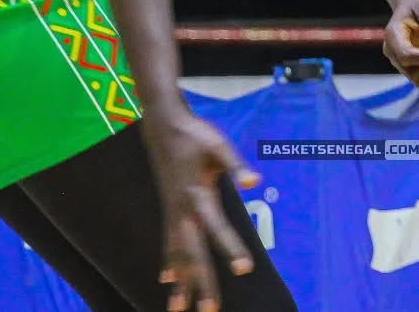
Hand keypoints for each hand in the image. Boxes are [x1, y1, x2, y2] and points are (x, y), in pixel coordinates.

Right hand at [145, 112, 259, 310]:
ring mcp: (172, 213)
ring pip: (176, 255)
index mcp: (198, 196)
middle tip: (211, 311)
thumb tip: (255, 181)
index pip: (217, 228)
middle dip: (202, 283)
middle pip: (193, 253)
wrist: (163, 125)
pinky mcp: (168, 211)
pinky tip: (167, 282)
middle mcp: (183, 211)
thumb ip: (236, 166)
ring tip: (180, 310)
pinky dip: (169, 264)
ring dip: (181, 283)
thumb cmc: (196, 135)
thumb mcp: (220, 146)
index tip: (244, 269)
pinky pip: (168, 244)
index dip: (231, 248)